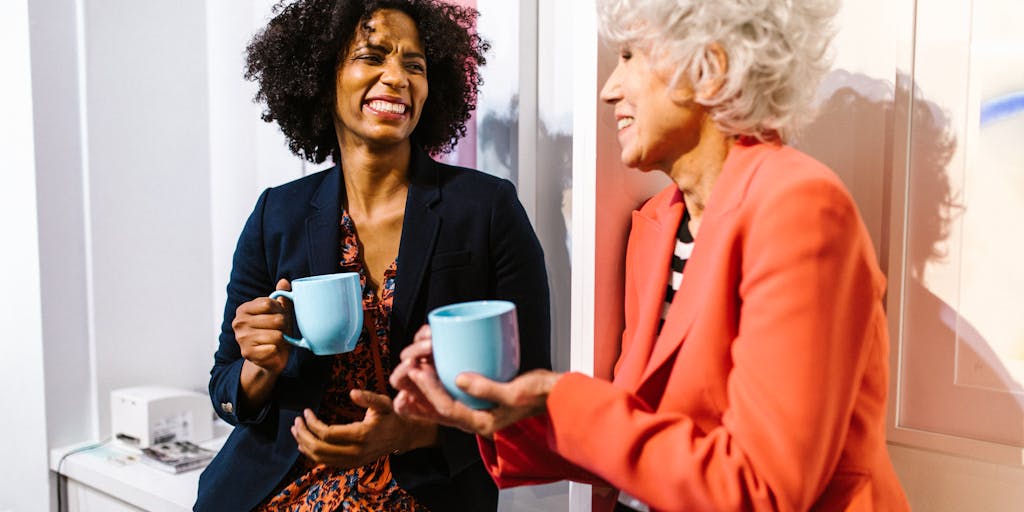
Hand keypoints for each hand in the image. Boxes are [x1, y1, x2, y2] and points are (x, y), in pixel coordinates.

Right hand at [232, 279, 293, 373]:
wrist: (270, 358)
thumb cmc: (275, 331)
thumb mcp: (280, 313)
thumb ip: (282, 297)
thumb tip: (284, 281)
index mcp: (244, 309)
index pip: (269, 303)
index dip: (281, 310)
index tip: (280, 315)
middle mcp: (239, 322)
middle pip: (276, 319)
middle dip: (284, 326)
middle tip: (281, 331)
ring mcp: (241, 338)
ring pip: (277, 335)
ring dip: (282, 339)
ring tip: (278, 341)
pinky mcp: (247, 353)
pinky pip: (273, 348)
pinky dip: (277, 350)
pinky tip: (272, 351)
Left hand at [291, 389, 436, 468]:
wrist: (402, 436)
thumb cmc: (391, 416)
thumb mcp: (383, 403)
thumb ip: (368, 397)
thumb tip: (352, 392)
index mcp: (361, 435)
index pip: (327, 433)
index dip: (312, 423)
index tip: (306, 411)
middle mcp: (355, 452)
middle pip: (319, 448)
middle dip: (304, 434)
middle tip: (297, 421)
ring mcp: (352, 461)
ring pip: (320, 458)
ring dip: (304, 445)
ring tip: (297, 431)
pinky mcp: (351, 464)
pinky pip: (326, 462)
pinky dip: (312, 454)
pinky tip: (305, 444)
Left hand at [391, 325, 560, 437]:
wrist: (556, 395)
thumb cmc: (540, 394)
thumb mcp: (516, 392)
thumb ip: (488, 388)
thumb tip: (459, 378)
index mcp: (482, 422)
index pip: (447, 408)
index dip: (429, 389)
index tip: (417, 370)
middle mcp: (475, 419)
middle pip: (436, 410)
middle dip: (417, 392)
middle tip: (404, 372)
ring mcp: (476, 409)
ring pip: (440, 404)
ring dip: (422, 390)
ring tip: (407, 373)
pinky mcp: (479, 398)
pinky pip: (450, 396)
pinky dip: (435, 386)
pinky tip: (426, 371)